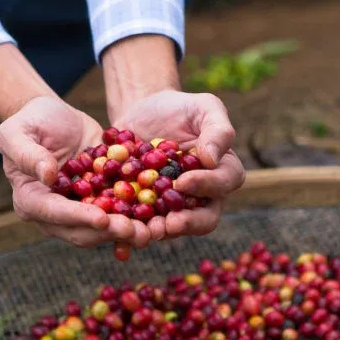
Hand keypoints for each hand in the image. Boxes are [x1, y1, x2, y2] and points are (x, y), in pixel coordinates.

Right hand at [0, 97, 151, 247]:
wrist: (54, 117)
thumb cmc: (30, 122)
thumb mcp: (17, 132)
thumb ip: (27, 154)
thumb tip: (47, 176)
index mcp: (30, 201)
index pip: (55, 214)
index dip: (79, 218)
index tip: (102, 218)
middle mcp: (54, 215)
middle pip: (82, 231)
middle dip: (109, 232)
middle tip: (135, 230)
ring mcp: (78, 212)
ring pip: (103, 230)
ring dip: (127, 233)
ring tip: (151, 231)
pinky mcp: (100, 203)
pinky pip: (119, 216)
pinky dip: (138, 219)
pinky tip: (159, 219)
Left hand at [114, 90, 245, 239]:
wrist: (141, 113)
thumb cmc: (179, 108)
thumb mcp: (204, 107)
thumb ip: (217, 130)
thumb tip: (212, 159)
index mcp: (222, 172)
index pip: (223, 183)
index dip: (206, 186)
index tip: (183, 181)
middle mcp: (203, 197)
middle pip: (204, 219)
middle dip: (187, 223)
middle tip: (169, 223)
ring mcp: (173, 208)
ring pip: (172, 228)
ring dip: (158, 232)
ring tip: (143, 231)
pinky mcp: (146, 210)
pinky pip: (141, 224)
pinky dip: (130, 230)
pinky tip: (116, 227)